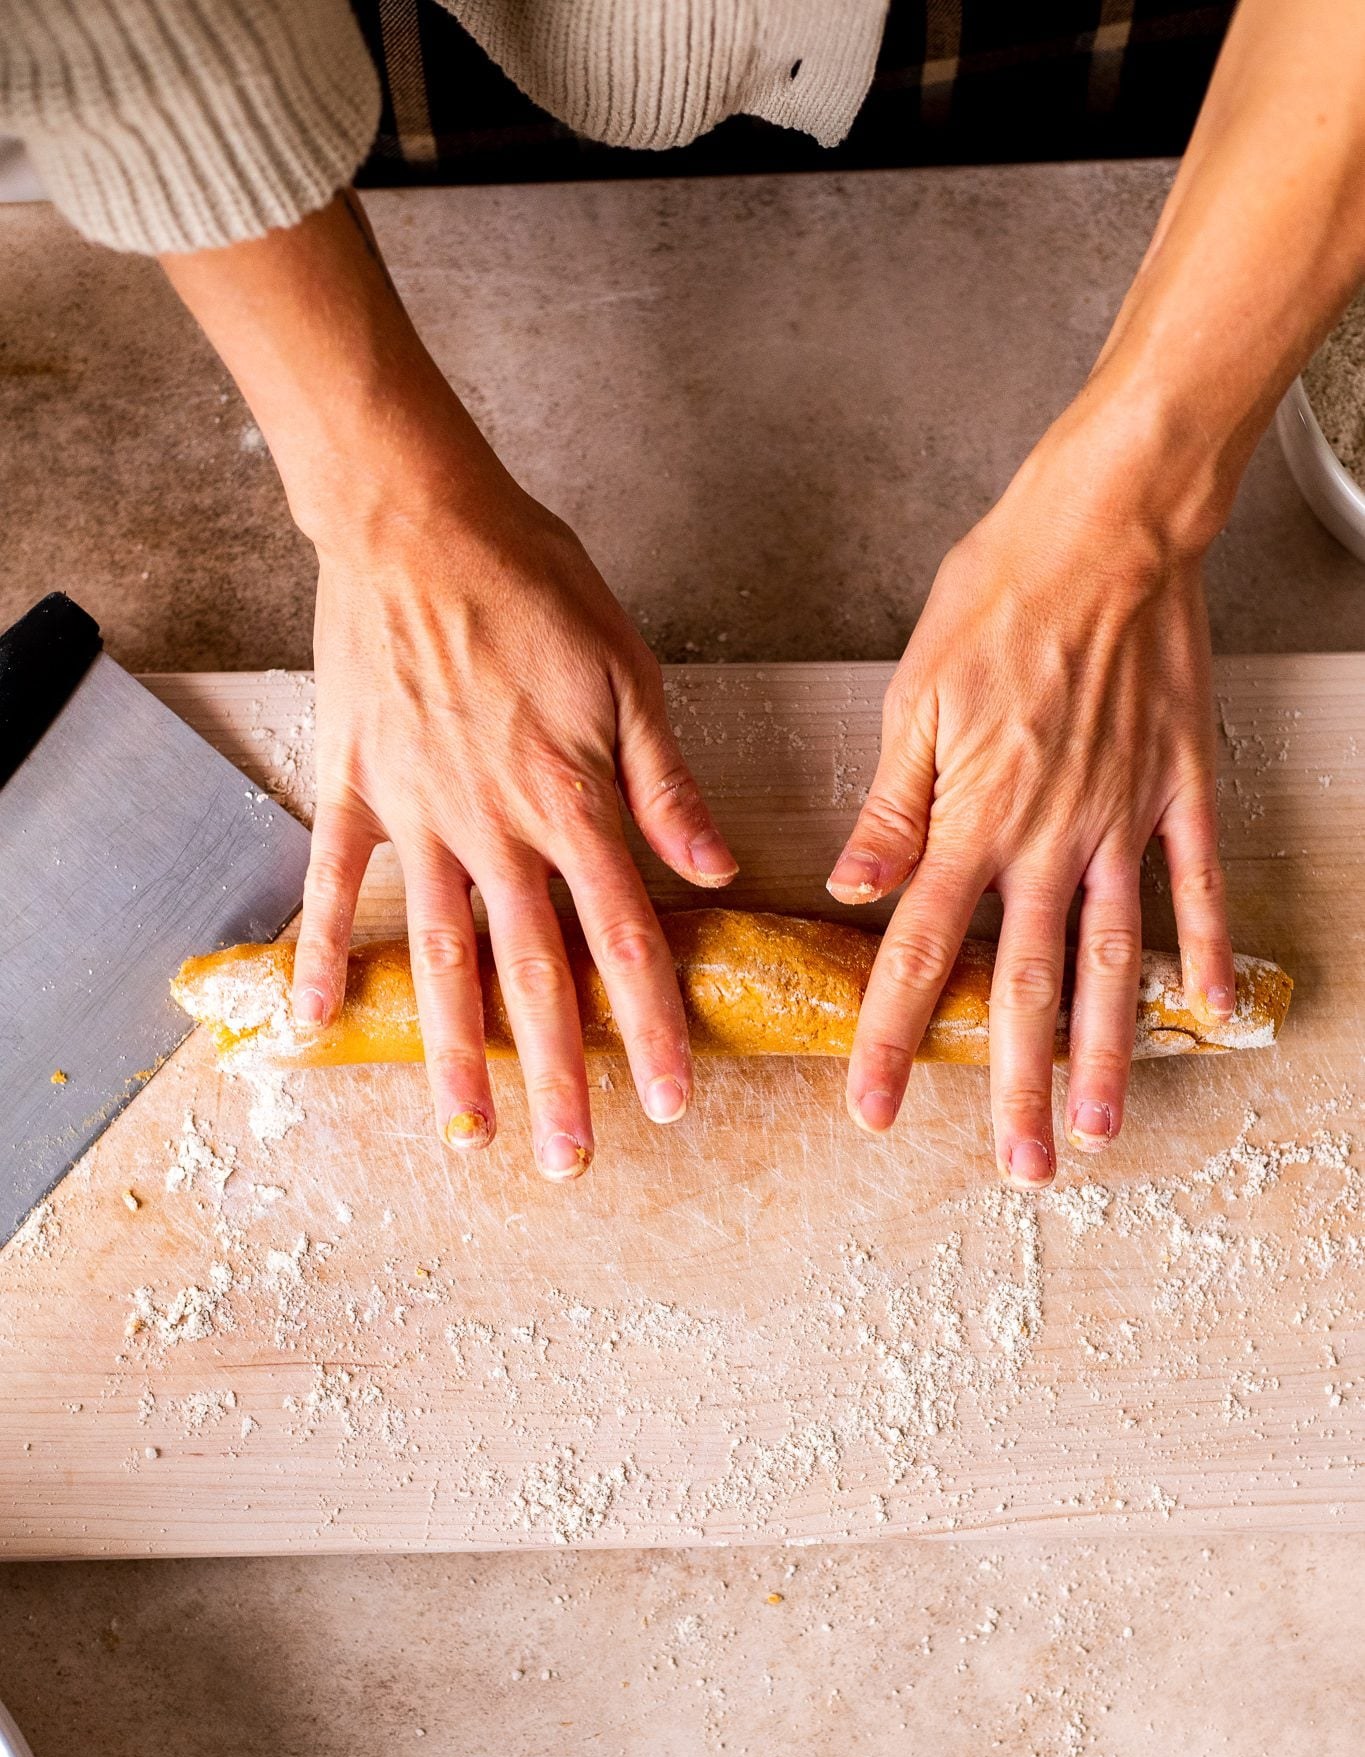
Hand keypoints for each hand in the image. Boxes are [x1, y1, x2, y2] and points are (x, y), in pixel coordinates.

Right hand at [293, 476, 735, 1177]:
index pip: (624, 938)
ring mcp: (415, 814)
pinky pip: (330, 885)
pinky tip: (312, 1024)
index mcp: (571, 799)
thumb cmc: (531, 580)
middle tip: (568, 1160)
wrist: (413, 515)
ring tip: (465, 1132)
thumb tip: (716, 872)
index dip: (650, 1025)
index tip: (670, 1100)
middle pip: (533, 975)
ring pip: (437, 956)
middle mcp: (494, 826)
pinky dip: (316, 955)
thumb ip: (666, 783)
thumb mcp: (628, 670)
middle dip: (558, 1076)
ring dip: (453, 1050)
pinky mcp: (352, 787)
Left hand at [828, 415, 1233, 1184]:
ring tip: (1105, 1126)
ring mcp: (1124, 822)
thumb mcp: (914, 697)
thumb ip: (892, 808)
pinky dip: (1207, 950)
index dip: (888, 1037)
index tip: (872, 1109)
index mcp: (971, 818)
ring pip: (1115, 959)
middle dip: (1018, 1086)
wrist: (1108, 527)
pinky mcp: (1180, 791)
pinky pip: (1196, 886)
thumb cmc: (1001, 595)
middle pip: (1026, 986)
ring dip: (1109, 1050)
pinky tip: (1212, 1010)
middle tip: (1023, 1165)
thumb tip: (853, 889)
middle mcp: (1050, 838)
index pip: (918, 952)